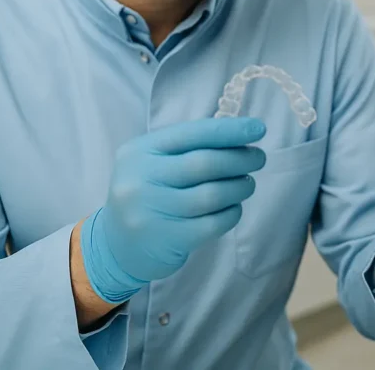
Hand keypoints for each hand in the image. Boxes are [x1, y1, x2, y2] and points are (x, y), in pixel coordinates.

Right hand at [80, 117, 266, 302]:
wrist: (116, 246)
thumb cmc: (148, 194)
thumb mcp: (155, 162)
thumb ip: (190, 147)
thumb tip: (241, 135)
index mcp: (140, 151)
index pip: (192, 133)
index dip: (230, 131)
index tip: (258, 129)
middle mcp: (141, 178)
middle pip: (205, 164)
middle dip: (240, 159)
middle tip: (258, 158)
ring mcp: (151, 211)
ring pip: (212, 195)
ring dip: (240, 187)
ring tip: (247, 184)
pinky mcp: (166, 240)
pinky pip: (212, 223)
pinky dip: (232, 213)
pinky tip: (234, 207)